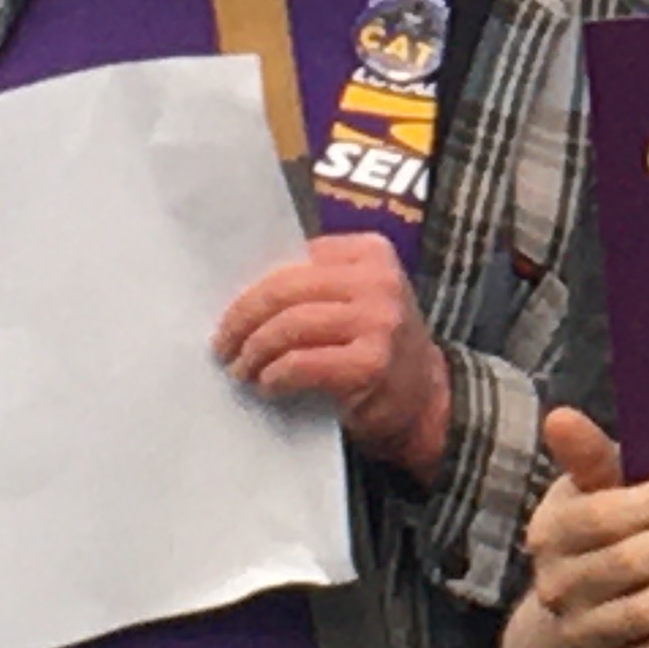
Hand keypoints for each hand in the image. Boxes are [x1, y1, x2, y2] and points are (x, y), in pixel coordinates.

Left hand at [216, 232, 451, 478]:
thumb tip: (239, 292)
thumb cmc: (375, 343)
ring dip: (253, 351)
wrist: (425, 396)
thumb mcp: (357, 297)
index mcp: (371, 252)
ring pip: (289, 325)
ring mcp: (379, 321)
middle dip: (242, 319)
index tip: (228, 310)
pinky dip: (275, 375)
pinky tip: (268, 384)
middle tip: (223, 344)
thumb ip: (315, 284)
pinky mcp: (371, 363)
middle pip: (284, 289)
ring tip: (242, 367)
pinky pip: (302, 363)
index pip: (294, 257)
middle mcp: (379, 279)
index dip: (251, 285)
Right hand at [525, 408, 648, 647]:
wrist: (582, 607)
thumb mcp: (594, 486)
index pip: (601, 518)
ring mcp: (579, 634)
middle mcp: (557, 588)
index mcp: (551, 533)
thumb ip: (588, 454)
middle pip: (628, 564)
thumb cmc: (601, 529)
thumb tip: (561, 417)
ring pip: (644, 612)